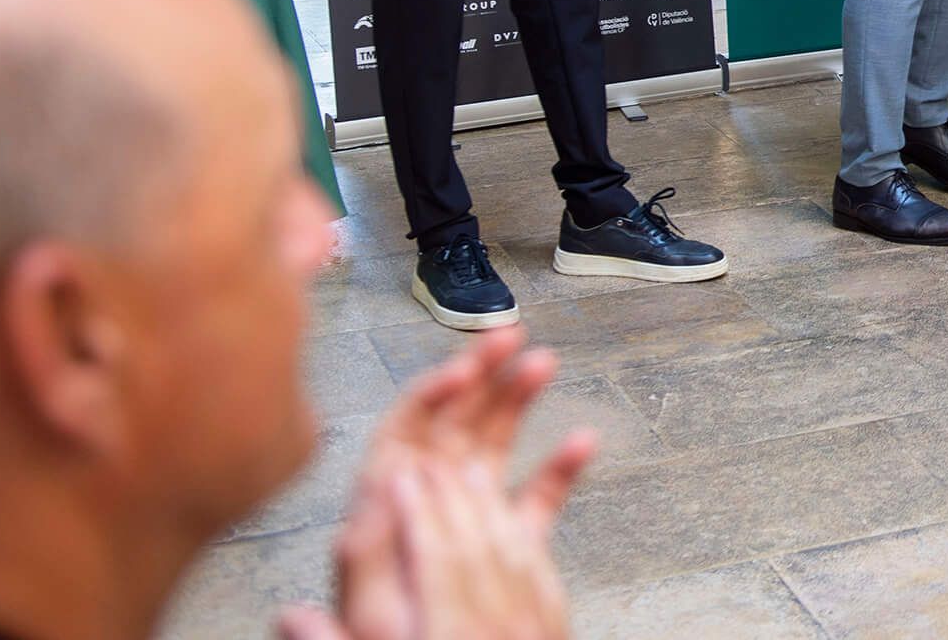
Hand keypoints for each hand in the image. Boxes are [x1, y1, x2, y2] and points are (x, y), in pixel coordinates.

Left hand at [275, 330, 590, 639]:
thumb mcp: (367, 617)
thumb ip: (364, 563)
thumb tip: (383, 477)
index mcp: (384, 524)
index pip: (400, 441)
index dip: (428, 398)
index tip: (463, 369)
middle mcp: (423, 516)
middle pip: (447, 430)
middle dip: (477, 377)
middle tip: (510, 336)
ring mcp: (467, 529)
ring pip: (489, 454)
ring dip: (515, 406)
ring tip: (545, 362)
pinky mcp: (504, 553)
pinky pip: (530, 503)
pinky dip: (557, 472)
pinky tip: (583, 441)